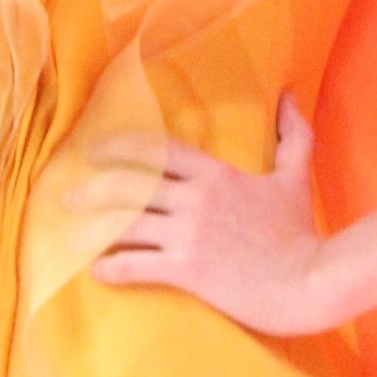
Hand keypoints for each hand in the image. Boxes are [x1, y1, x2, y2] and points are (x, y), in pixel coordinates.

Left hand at [86, 99, 339, 336]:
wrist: (311, 280)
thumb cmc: (300, 231)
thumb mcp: (295, 175)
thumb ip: (292, 134)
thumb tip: (291, 95)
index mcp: (216, 175)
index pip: (159, 151)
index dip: (121, 147)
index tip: (94, 149)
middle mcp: (195, 199)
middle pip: (132, 185)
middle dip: (94, 187)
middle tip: (66, 191)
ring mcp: (189, 234)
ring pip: (127, 223)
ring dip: (94, 227)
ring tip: (72, 231)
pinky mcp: (187, 269)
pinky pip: (137, 265)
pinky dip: (112, 268)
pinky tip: (97, 271)